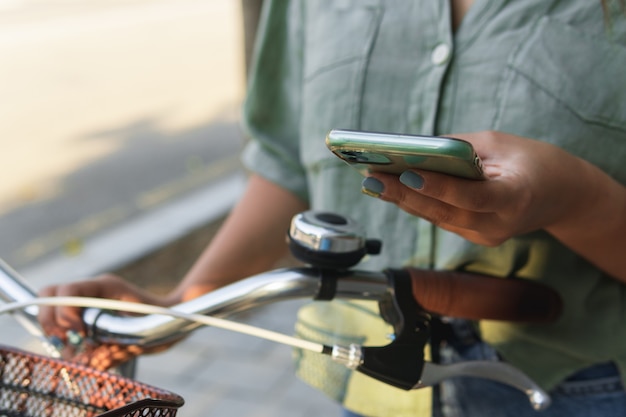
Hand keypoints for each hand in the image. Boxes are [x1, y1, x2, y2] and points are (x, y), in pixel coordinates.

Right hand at [37, 273, 165, 346]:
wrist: (172, 317)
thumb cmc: (161, 321)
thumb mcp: (143, 332)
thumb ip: (116, 348)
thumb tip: (87, 363)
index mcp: (105, 286)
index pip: (67, 291)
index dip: (64, 314)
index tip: (79, 333)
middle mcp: (92, 291)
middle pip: (49, 295)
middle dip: (51, 321)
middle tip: (67, 341)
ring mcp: (87, 300)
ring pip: (50, 306)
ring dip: (54, 330)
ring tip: (71, 347)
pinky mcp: (86, 314)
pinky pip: (61, 322)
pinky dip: (63, 338)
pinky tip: (78, 350)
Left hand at [361, 130, 625, 280]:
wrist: (562, 195)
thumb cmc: (534, 161)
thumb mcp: (501, 144)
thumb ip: (461, 149)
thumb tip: (416, 151)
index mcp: (515, 197)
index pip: (472, 197)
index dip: (439, 187)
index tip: (408, 173)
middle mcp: (499, 224)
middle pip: (445, 212)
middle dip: (404, 194)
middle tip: (372, 177)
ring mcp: (486, 236)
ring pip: (437, 218)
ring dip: (403, 200)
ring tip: (373, 181)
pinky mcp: (476, 237)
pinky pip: (441, 220)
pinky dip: (417, 204)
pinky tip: (392, 191)